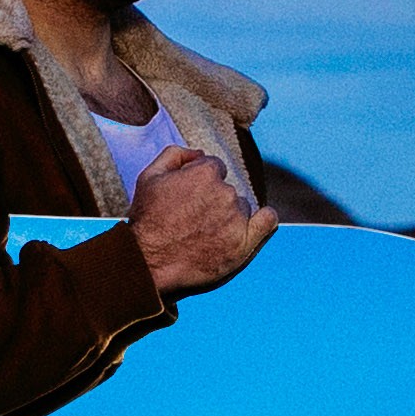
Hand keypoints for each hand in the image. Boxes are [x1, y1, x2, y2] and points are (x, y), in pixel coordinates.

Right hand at [130, 145, 275, 298]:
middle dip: (213, 200)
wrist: (149, 263)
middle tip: (194, 219)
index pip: (214, 168)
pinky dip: (265, 219)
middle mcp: (225, 192)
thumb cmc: (146, 221)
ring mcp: (236, 218)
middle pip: (228, 189)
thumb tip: (198, 152)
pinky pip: (268, 222)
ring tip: (206, 233)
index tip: (191, 197)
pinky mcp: (243, 243)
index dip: (200, 181)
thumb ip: (175, 155)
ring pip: (242, 207)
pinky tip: (259, 221)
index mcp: (205, 172)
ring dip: (229, 215)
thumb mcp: (149, 177)